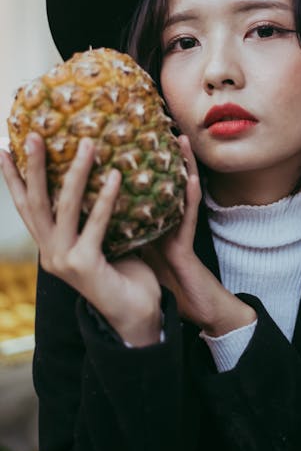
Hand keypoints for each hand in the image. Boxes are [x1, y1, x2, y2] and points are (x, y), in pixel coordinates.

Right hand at [0, 133, 162, 345]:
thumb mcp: (100, 239)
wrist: (136, 316)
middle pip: (35, 202)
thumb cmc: (123, 273)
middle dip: (33, 166)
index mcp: (50, 245)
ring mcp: (64, 260)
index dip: (13, 177)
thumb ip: (92, 215)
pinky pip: (96, 224)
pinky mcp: (85, 265)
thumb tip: (105, 170)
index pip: (26, 206)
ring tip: (88, 143)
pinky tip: (115, 176)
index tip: (4, 147)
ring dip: (76, 172)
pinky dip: (106, 198)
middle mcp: (50, 252)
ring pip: (65, 208)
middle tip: (34, 134)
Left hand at [139, 135, 255, 335]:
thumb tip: (100, 217)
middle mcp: (165, 222)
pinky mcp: (186, 247)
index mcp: (150, 223)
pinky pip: (187, 218)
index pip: (141, 188)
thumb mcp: (140, 254)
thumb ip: (128, 234)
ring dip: (181, 165)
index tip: (125, 140)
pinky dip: (188, 198)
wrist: (192, 311)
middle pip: (161, 183)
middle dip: (160, 155)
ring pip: (180, 192)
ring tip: (179, 139)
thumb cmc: (165, 285)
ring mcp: (179, 232)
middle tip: (154, 125)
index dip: (135, 165)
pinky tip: (189, 178)